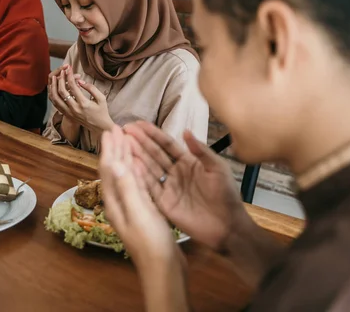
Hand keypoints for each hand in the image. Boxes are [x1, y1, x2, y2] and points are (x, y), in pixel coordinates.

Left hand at [48, 65, 112, 133]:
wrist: (100, 127)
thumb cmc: (102, 111)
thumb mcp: (101, 98)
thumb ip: (91, 88)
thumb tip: (80, 81)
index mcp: (83, 103)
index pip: (73, 86)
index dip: (69, 75)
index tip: (69, 68)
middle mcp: (74, 109)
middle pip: (62, 91)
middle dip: (61, 78)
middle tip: (62, 70)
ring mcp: (69, 112)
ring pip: (55, 98)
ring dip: (53, 86)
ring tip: (54, 77)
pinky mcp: (66, 115)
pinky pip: (56, 104)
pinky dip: (53, 95)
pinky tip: (53, 88)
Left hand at [99, 125, 178, 264]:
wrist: (163, 270)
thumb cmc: (152, 243)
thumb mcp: (140, 212)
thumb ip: (127, 187)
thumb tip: (113, 161)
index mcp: (115, 202)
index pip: (109, 169)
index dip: (110, 148)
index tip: (111, 130)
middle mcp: (119, 203)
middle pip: (114, 170)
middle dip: (115, 149)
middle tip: (116, 129)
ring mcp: (131, 208)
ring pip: (125, 176)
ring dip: (124, 157)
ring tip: (126, 141)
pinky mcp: (142, 212)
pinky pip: (136, 184)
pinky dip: (136, 170)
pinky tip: (140, 167)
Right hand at [124, 121, 248, 250]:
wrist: (227, 226)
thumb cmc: (226, 195)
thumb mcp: (217, 168)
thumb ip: (201, 150)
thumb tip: (185, 130)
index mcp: (187, 162)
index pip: (166, 144)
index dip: (152, 134)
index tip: (138, 124)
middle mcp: (175, 172)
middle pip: (154, 154)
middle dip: (139, 142)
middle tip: (123, 130)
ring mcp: (168, 187)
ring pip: (149, 168)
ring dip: (136, 156)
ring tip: (122, 144)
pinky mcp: (163, 203)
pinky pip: (149, 187)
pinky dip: (139, 177)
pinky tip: (129, 165)